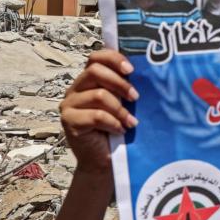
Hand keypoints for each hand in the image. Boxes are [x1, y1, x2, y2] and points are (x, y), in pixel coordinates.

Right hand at [59, 50, 138, 174]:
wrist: (105, 161)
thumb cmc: (118, 130)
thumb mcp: (124, 104)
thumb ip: (126, 88)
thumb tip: (150, 73)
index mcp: (88, 81)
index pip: (96, 57)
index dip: (114, 58)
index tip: (131, 70)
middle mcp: (75, 90)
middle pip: (95, 71)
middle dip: (120, 83)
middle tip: (136, 97)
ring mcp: (69, 105)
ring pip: (98, 95)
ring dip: (120, 109)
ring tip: (131, 122)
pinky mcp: (69, 122)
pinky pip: (96, 116)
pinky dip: (113, 122)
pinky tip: (121, 130)